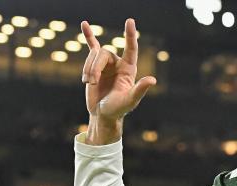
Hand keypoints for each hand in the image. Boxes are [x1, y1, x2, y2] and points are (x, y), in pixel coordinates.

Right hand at [80, 18, 155, 144]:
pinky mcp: (95, 66)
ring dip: (88, 69)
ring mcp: (106, 64)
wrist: (103, 114)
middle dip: (94, 68)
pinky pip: (92, 47)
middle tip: (92, 83)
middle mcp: (118, 64)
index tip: (129, 21)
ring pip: (93, 55)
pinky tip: (84, 24)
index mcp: (129, 69)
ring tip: (89, 83)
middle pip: (103, 54)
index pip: (131, 48)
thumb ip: (140, 90)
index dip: (130, 35)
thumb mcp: (130, 100)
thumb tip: (152, 80)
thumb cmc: (119, 109)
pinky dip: (88, 36)